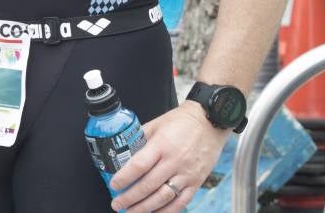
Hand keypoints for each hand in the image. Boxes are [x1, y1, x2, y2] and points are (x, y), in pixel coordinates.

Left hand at [110, 102, 227, 210]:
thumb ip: (140, 138)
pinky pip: (181, 202)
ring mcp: (187, 174)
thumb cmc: (182, 122)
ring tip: (130, 212)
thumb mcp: (156, 124)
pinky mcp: (196, 182)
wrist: (210, 122)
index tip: (114, 185)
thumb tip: (123, 150)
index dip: (124, 178)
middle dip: (130, 198)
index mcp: (162, 144)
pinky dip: (167, 211)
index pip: (139, 165)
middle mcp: (174, 161)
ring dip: (145, 208)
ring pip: (163, 197)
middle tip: (117, 204)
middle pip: (149, 185)